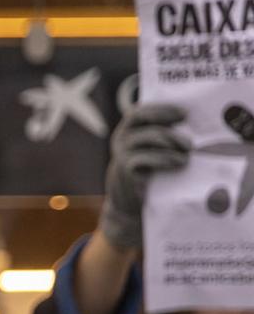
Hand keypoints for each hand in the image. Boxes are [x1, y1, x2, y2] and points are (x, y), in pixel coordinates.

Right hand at [100, 102, 189, 252]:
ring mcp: (120, 154)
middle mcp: (121, 139)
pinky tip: (178, 163)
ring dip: (171, 143)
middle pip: (144, 122)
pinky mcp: (124, 170)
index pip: (139, 111)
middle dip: (170, 128)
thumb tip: (193, 125)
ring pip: (147, 138)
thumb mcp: (154, 151)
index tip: (184, 114)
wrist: (131, 204)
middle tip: (190, 141)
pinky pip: (144, 158)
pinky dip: (164, 159)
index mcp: (128, 130)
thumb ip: (164, 135)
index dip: (161, 109)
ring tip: (187, 154)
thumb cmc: (149, 174)